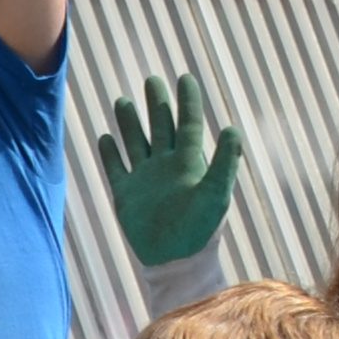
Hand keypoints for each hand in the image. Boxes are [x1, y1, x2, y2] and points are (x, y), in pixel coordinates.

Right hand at [94, 71, 245, 267]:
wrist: (176, 261)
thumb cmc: (201, 230)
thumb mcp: (216, 194)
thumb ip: (224, 162)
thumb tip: (233, 128)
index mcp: (189, 163)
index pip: (188, 124)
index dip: (188, 101)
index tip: (185, 77)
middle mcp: (167, 166)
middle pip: (160, 126)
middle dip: (156, 104)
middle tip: (153, 80)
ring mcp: (145, 179)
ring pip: (135, 142)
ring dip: (130, 122)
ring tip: (123, 101)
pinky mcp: (125, 194)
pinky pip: (115, 167)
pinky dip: (109, 153)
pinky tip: (105, 138)